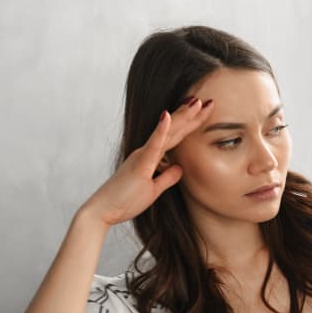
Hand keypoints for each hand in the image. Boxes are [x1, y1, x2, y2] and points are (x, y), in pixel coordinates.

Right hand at [81, 98, 213, 226]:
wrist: (103, 211)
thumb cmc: (125, 201)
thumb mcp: (153, 190)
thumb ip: (167, 178)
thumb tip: (180, 168)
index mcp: (151, 157)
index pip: (176, 137)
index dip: (191, 124)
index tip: (205, 111)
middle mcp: (146, 152)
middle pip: (174, 131)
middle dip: (192, 116)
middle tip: (208, 101)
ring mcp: (142, 156)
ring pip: (167, 133)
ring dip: (182, 117)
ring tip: (196, 102)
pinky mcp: (139, 164)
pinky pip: (153, 146)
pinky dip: (161, 131)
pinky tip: (167, 116)